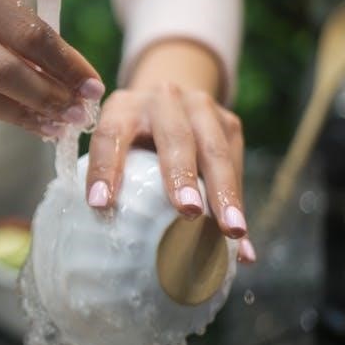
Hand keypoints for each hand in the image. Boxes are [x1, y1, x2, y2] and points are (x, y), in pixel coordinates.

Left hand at [83, 40, 254, 262]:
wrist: (168, 100)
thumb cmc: (131, 137)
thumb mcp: (115, 141)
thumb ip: (109, 172)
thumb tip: (100, 222)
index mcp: (124, 106)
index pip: (111, 135)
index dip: (104, 168)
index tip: (100, 205)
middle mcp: (164, 100)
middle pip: (174, 137)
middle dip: (181, 175)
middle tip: (187, 212)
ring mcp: (201, 108)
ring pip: (215, 152)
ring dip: (224, 193)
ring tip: (231, 230)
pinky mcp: (229, 124)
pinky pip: (236, 167)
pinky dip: (239, 206)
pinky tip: (243, 245)